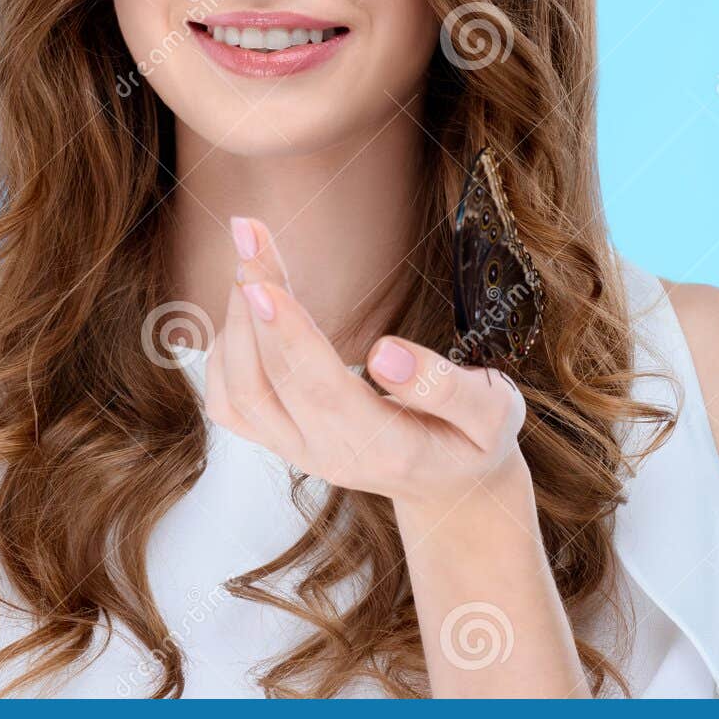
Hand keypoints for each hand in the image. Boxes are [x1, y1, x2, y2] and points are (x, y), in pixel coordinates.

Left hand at [203, 215, 530, 512]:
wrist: (449, 486)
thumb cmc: (474, 438)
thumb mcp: (492, 414)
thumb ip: (447, 388)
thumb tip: (387, 353)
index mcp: (384, 447)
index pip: (322, 388)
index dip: (287, 334)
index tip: (260, 281)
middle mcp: (329, 455)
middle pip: (271, 379)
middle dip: (254, 300)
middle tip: (248, 232)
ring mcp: (297, 451)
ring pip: (240, 392)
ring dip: (236, 320)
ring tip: (252, 256)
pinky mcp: (280, 441)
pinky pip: (230, 403)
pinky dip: (226, 351)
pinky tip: (245, 307)